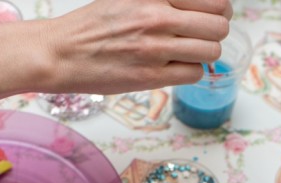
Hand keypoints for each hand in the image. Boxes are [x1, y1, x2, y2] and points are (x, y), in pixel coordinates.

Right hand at [41, 0, 232, 92]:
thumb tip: (198, 6)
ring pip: (210, 51)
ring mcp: (155, 48)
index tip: (213, 15)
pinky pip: (194, 74)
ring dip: (204, 54)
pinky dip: (190, 71)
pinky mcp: (151, 76)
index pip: (213, 0)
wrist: (60, 53)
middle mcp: (156, 17)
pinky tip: (174, 67)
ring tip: (187, 53)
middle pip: (218, 26)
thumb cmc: (93, 25)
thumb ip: (162, 0)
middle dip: (215, 32)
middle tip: (203, 36)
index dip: (220, 10)